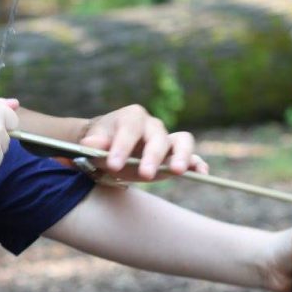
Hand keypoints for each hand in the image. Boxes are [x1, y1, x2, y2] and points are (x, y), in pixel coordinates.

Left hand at [79, 104, 203, 180]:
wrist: (107, 147)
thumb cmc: (101, 143)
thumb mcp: (93, 141)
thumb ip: (93, 143)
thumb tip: (91, 143)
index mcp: (132, 117)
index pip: (129, 129)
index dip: (122, 146)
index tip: (113, 164)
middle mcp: (152, 125)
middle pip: (158, 137)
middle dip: (152, 156)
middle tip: (145, 174)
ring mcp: (166, 139)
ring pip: (182, 141)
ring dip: (181, 155)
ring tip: (177, 171)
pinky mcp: (175, 156)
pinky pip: (192, 157)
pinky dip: (197, 164)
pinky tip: (201, 174)